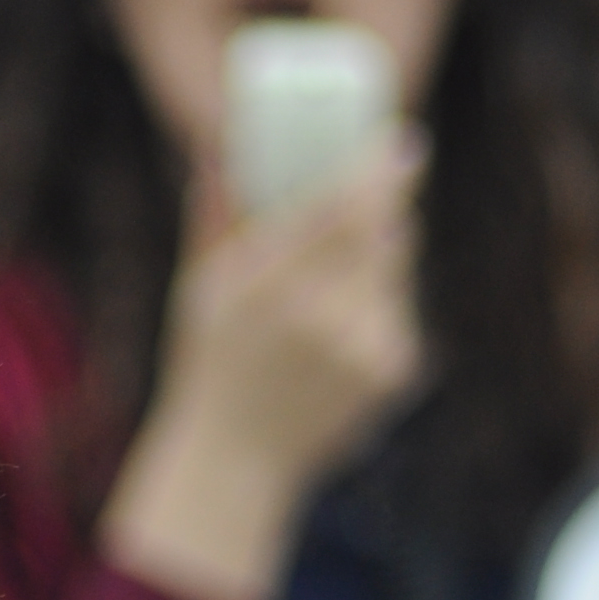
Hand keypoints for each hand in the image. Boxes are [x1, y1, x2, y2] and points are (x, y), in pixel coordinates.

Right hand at [98, 136, 424, 599]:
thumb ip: (215, 220)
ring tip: (334, 280)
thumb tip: (219, 152)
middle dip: (388, 200)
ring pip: (396, 269)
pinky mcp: (394, 370)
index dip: (377, 172)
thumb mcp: (196, 290)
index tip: (401, 141)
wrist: (237, 458)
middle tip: (388, 175)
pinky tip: (340, 332)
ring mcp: (363, 346)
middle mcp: (319, 315)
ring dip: (380, 254)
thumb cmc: (210, 364)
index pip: (340, 212)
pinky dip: (380, 303)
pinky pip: (400, 311)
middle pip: (382, 231)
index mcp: (263, 287)